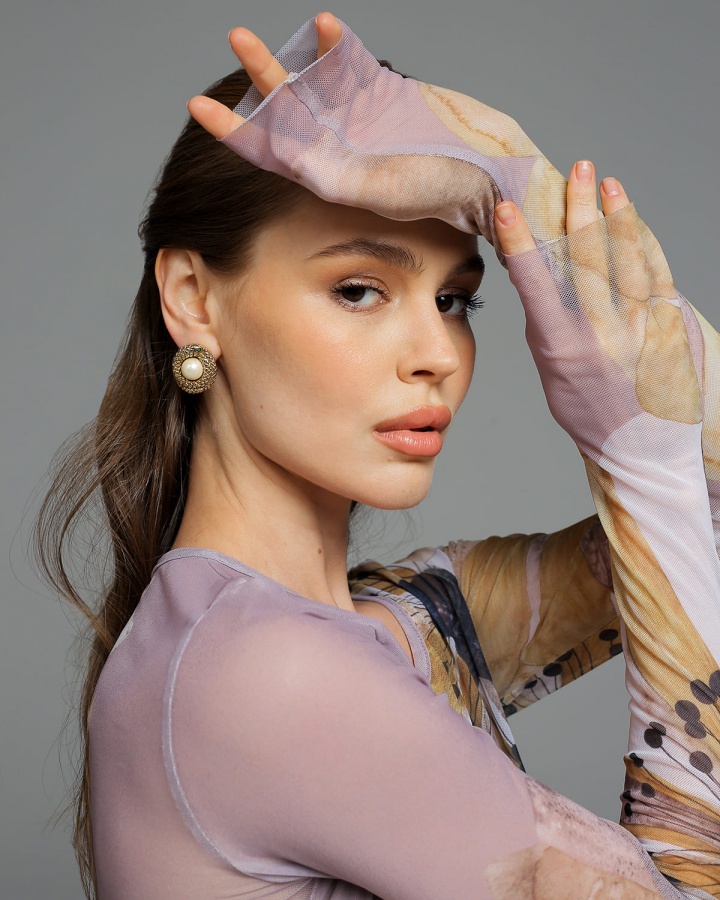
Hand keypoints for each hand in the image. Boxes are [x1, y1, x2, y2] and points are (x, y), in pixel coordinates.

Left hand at [188, 14, 567, 259]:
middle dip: (259, 77)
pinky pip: (355, 65)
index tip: (198, 107)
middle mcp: (341, 147)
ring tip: (252, 32)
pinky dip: (339, 46)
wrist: (493, 176)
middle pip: (287, 109)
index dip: (235, 131)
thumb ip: (337, 177)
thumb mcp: (382, 191)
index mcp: (331, 175)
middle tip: (236, 38)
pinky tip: (325, 27)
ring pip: (315, 81)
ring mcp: (363, 119)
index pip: (271, 152)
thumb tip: (294, 161)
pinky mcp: (388, 95)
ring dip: (288, 57)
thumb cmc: (443, 193)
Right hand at [495, 161, 701, 458]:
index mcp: (565, 348)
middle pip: (589, 258)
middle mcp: (604, 333)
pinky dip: (644, 242)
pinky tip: (634, 218)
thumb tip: (540, 275)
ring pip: (629, 258)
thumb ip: (546, 322)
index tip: (508, 208)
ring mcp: (643, 327)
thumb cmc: (588, 411)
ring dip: (617, 216)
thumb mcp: (552, 372)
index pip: (536, 285)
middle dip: (580, 209)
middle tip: (577, 170)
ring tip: (607, 183)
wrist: (643, 446)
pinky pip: (657, 273)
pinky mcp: (672, 325)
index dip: (521, 243)